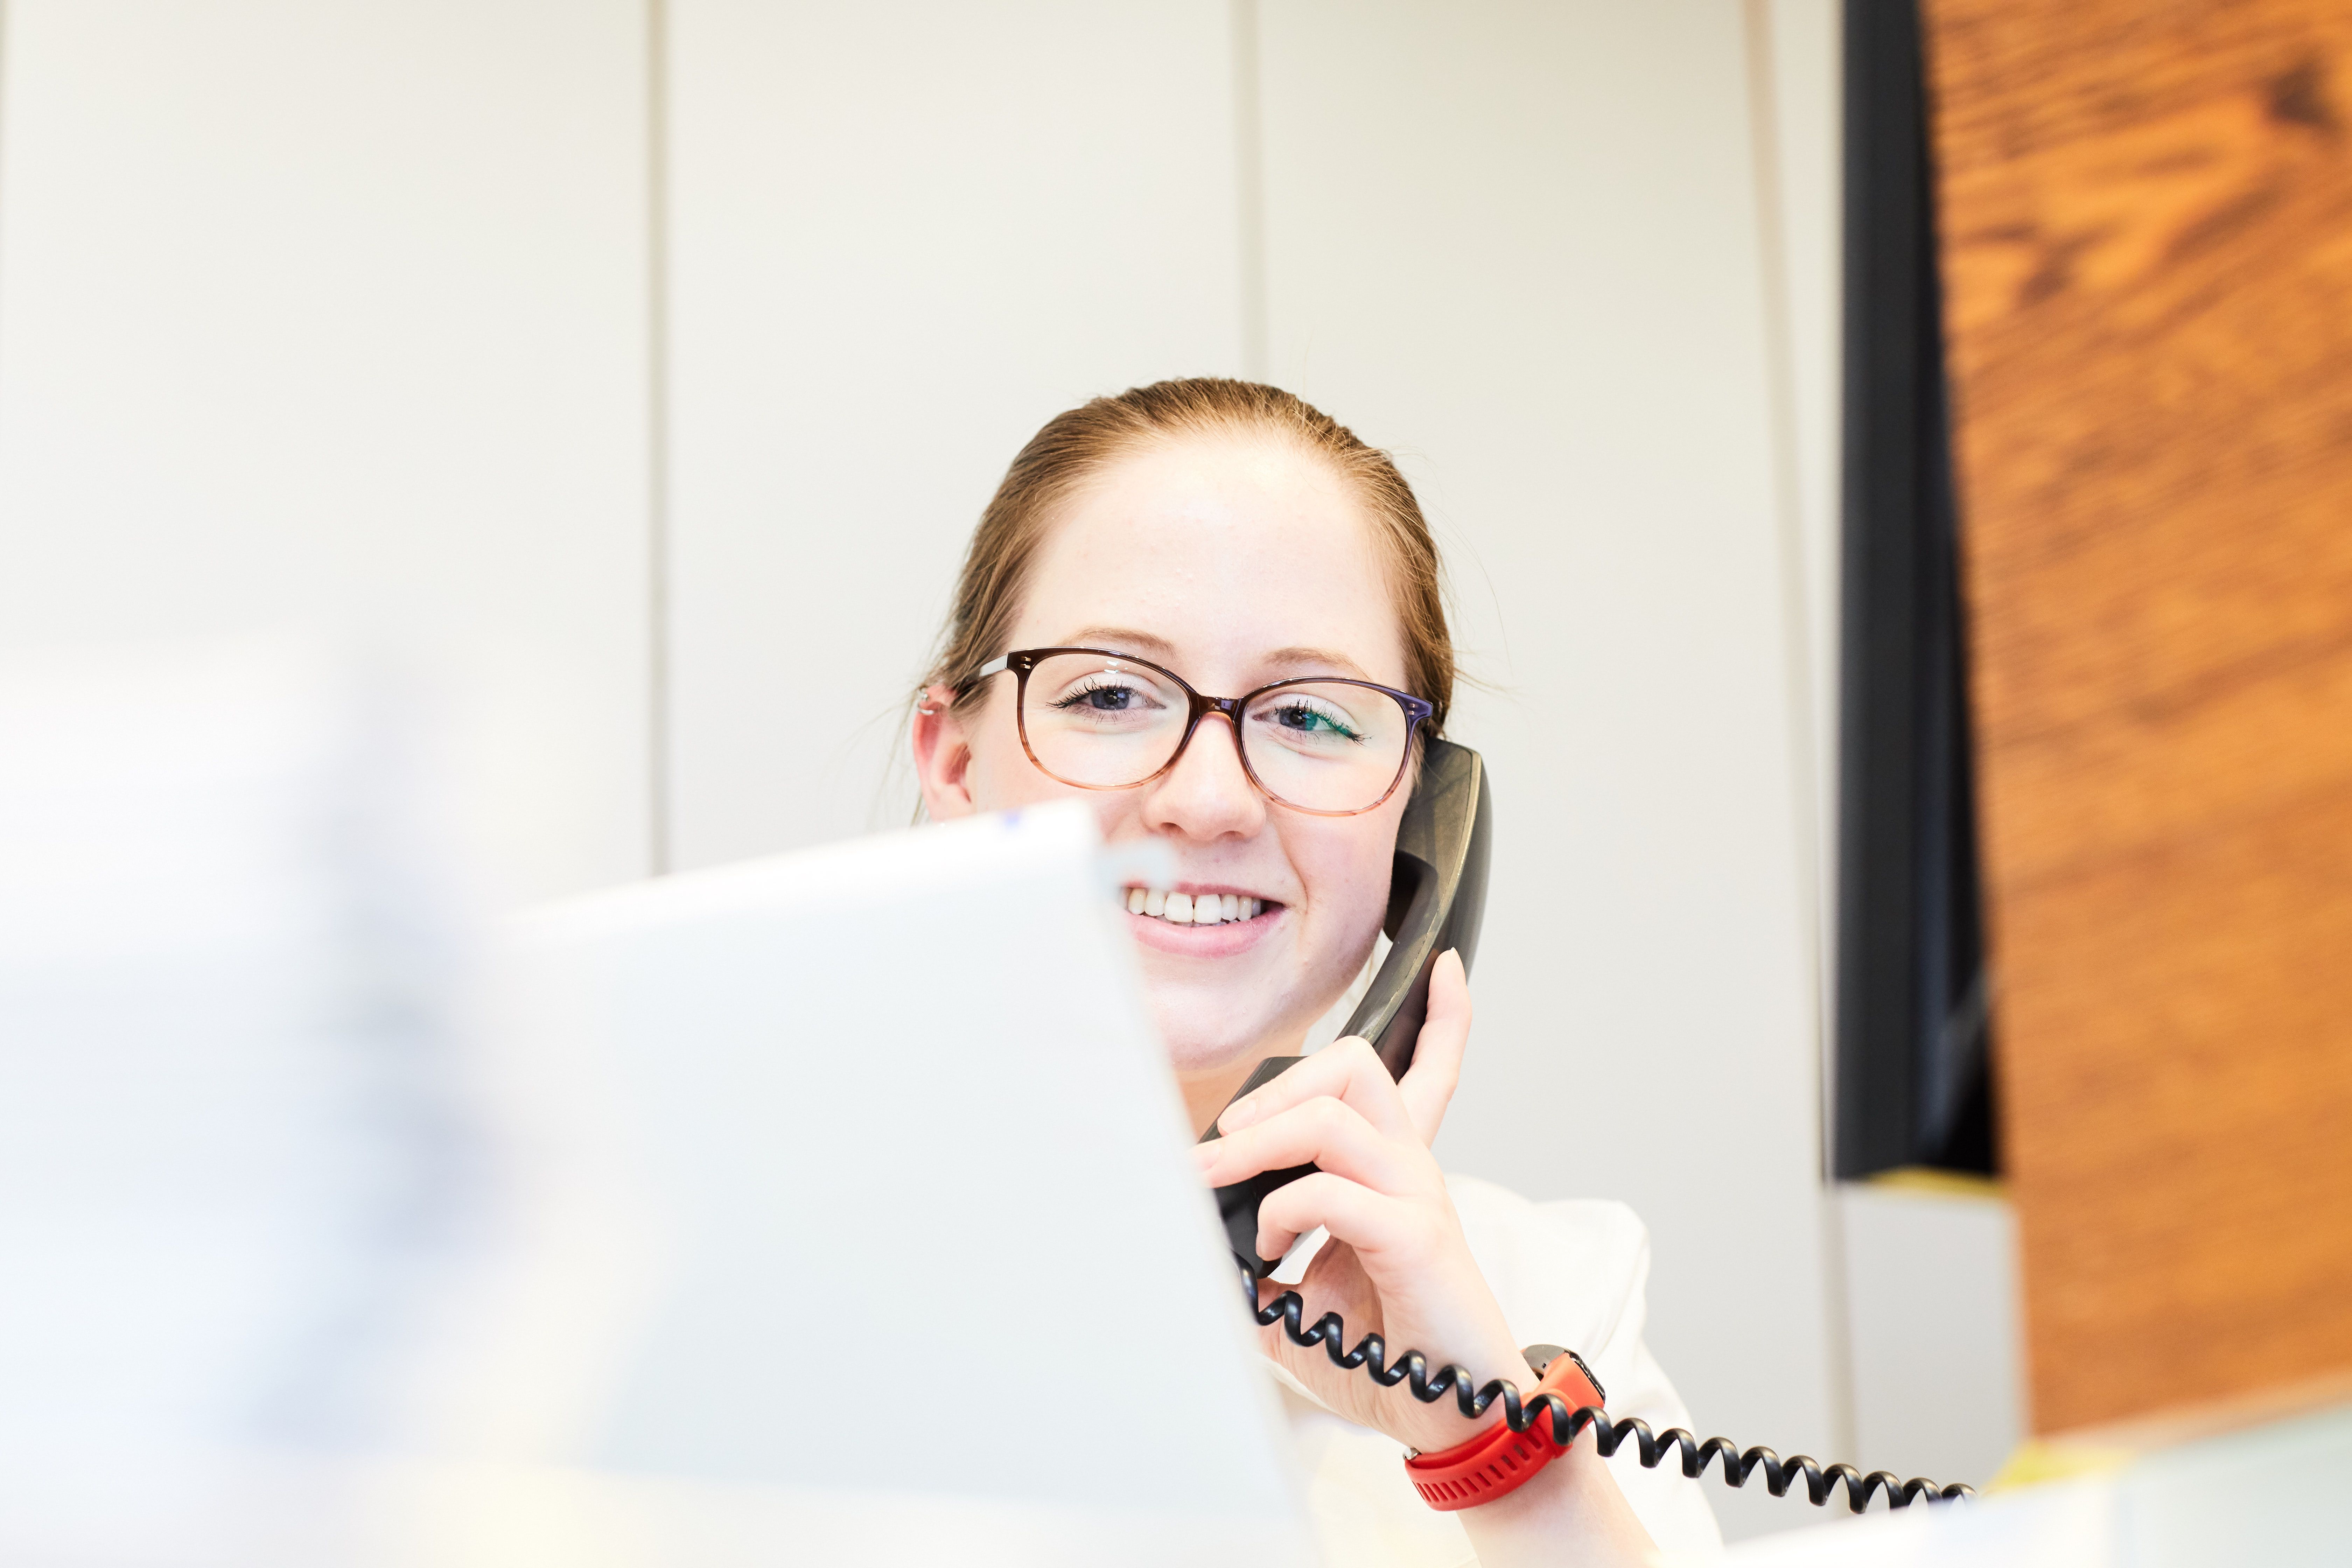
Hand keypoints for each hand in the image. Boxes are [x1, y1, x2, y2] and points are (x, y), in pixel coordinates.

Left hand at [1192, 951, 1522, 1453]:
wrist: (1448, 1414)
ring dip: (1257, 1139)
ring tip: (1216, 1176)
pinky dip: (1282, 1210)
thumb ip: (1259, 1262)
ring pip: (1333, 1112)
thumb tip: (1196, 1246)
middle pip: (1356, 1065)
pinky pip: (1331, 1190)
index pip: (1432, 1072)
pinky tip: (1273, 1249)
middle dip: (1277, 1084)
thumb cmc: (1386, 1353)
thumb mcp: (1301, 1298)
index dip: (1446, 1017)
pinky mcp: (1416, 1234)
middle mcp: (1412, 1169)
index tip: (1444, 968)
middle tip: (1224, 1139)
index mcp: (1395, 1174)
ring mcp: (1418, 1195)